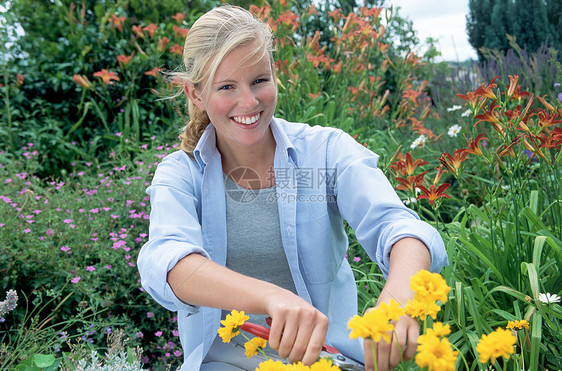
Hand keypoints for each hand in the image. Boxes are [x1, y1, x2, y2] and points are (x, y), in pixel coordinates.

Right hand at [265, 291, 328, 364]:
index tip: (303, 365)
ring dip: (283, 352)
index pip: (316, 347)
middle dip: (293, 358)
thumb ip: (314, 340)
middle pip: (300, 348)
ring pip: (287, 344)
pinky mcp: (280, 311)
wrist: (280, 298)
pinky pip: (275, 338)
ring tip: (283, 351)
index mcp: (321, 320)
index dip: (308, 360)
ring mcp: (295, 311)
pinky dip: (274, 344)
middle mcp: (309, 314)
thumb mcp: (311, 325)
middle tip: (291, 359)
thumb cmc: (298, 315)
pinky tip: (276, 341)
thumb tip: (312, 363)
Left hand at [363, 237, 429, 369]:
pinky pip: (413, 343)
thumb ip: (370, 335)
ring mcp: (402, 320)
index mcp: (373, 318)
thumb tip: (369, 360)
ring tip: (391, 366)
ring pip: (397, 344)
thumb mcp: (373, 319)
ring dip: (394, 359)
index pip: (369, 342)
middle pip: (383, 345)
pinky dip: (408, 354)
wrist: (401, 294)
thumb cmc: (384, 313)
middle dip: (382, 363)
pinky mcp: (415, 323)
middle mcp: (387, 318)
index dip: (369, 359)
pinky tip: (404, 358)